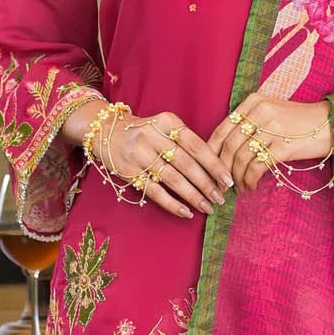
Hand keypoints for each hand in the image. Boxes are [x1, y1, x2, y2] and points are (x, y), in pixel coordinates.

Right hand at [90, 109, 232, 218]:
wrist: (105, 130)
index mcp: (167, 122)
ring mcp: (139, 155)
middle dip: (206, 184)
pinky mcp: (129, 172)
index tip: (228, 181)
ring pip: (173, 179)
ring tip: (207, 207)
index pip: (196, 145)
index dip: (214, 165)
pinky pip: (155, 192)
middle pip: (186, 164)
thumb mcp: (165, 126)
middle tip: (220, 199)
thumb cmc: (145, 131)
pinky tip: (186, 212)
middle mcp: (153, 136)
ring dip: (193, 196)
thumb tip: (215, 170)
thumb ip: (186, 142)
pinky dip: (172, 204)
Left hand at [208, 96, 333, 191]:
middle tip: (221, 184)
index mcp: (254, 101)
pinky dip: (250, 180)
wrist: (333, 124)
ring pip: (242, 158)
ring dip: (237, 178)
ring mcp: (272, 128)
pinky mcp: (284, 146)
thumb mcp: (272, 113)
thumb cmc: (300, 122)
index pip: (223, 128)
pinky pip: (257, 167)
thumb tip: (225, 151)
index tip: (210, 167)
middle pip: (230, 145)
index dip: (212, 151)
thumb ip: (249, 123)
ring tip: (238, 188)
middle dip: (222, 169)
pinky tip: (251, 187)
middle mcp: (261, 111)